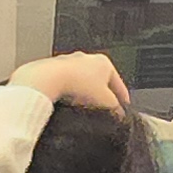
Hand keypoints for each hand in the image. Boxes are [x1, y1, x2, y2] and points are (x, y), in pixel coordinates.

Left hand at [10, 51, 132, 112]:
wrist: (49, 79)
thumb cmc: (77, 84)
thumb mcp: (105, 102)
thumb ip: (116, 108)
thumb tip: (119, 114)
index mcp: (104, 62)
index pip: (119, 84)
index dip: (123, 100)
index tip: (123, 110)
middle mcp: (87, 58)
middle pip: (100, 82)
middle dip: (101, 97)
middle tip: (102, 111)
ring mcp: (69, 62)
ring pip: (82, 82)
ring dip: (84, 95)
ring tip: (82, 109)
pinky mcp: (54, 69)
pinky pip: (66, 84)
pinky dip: (69, 93)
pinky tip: (67, 103)